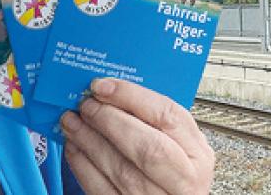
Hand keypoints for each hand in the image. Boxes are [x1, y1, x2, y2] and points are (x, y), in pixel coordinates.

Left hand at [60, 78, 214, 193]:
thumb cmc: (176, 173)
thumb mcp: (182, 145)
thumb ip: (157, 121)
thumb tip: (114, 93)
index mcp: (197, 155)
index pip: (168, 116)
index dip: (131, 97)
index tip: (104, 86)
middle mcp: (182, 181)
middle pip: (146, 146)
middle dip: (109, 120)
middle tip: (87, 105)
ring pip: (118, 168)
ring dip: (89, 140)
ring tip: (73, 122)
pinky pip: (100, 188)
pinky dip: (82, 164)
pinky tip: (75, 147)